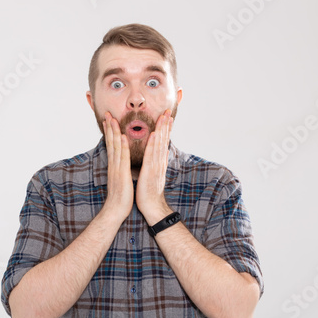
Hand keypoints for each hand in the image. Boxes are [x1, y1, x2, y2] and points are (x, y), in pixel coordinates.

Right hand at [102, 112, 133, 221]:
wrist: (116, 210)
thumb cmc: (120, 197)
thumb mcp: (120, 179)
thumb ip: (119, 169)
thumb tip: (120, 163)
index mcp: (114, 165)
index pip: (111, 145)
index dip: (110, 132)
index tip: (109, 120)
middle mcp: (113, 164)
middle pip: (111, 142)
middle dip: (109, 127)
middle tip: (107, 113)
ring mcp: (116, 168)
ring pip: (115, 146)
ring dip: (114, 132)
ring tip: (112, 119)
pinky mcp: (122, 174)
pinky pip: (123, 157)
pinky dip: (122, 146)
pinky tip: (122, 136)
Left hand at [136, 109, 173, 224]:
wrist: (152, 206)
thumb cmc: (150, 191)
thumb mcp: (154, 174)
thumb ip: (157, 162)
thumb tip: (161, 153)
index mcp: (159, 161)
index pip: (163, 142)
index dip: (166, 129)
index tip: (167, 117)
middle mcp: (160, 161)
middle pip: (164, 140)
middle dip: (166, 125)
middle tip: (168, 111)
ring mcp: (157, 165)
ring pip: (160, 144)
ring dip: (162, 130)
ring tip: (164, 117)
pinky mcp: (151, 171)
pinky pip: (152, 155)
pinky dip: (154, 144)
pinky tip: (155, 134)